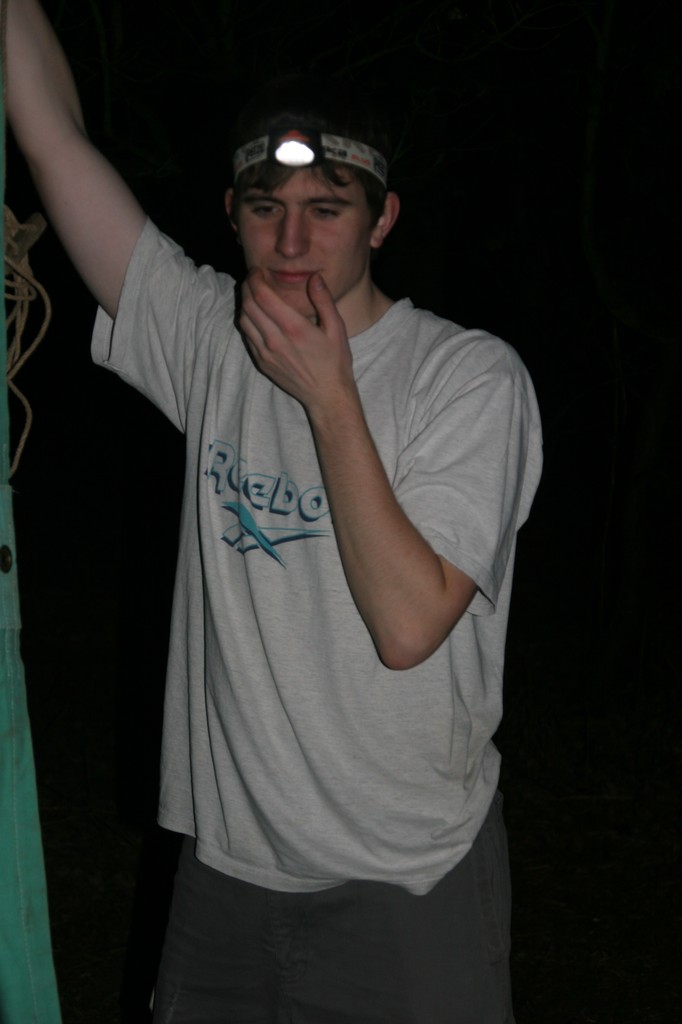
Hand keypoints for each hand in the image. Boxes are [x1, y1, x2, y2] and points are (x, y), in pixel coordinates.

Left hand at [239, 269, 355, 410]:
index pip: (263, 296)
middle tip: (254, 278)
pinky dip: (247, 320)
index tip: (259, 271)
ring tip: (253, 294)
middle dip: (248, 286)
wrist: (326, 395)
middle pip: (249, 305)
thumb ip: (324, 300)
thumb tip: (314, 277)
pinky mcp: (262, 362)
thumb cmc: (335, 361)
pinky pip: (247, 336)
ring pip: (244, 320)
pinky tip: (256, 315)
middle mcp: (275, 340)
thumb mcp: (337, 329)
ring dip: (245, 302)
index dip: (256, 279)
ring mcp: (266, 353)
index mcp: (294, 328)